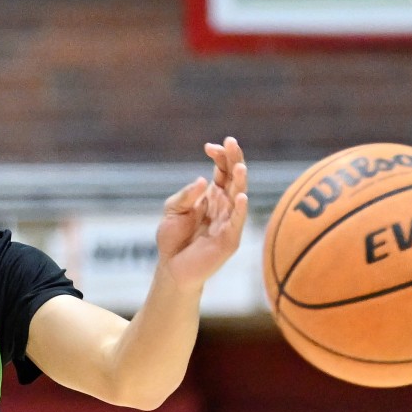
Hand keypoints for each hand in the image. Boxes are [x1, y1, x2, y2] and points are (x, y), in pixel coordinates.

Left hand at [156, 136, 248, 289]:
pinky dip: (239, 210)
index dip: (220, 157)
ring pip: (239, 197)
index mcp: (213, 196)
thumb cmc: (173, 239)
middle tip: (230, 143)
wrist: (172, 268)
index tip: (209, 146)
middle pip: (234, 179)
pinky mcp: (229, 239)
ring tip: (239, 166)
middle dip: (234, 160)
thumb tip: (203, 181)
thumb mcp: (172, 210)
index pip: (222, 171)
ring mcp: (229, 222)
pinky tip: (240, 197)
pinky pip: (236, 223)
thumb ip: (186, 195)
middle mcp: (224, 206)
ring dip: (240, 181)